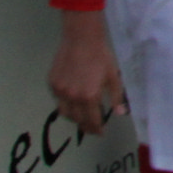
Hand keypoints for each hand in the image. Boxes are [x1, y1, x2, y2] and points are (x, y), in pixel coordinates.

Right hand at [47, 12, 127, 135]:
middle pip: (78, 120)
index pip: (92, 121)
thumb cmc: (100, 56)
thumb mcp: (113, 77)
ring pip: (65, 113)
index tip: (100, 133)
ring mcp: (60, 91)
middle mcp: (73, 97)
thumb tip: (120, 114)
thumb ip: (117, 97)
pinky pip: (58, 101)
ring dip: (74, 118)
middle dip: (86, 127)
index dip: (97, 129)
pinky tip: (72, 102)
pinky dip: (65, 105)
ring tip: (81, 117)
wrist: (81, 38)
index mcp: (90, 96)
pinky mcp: (52, 84)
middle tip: (92, 128)